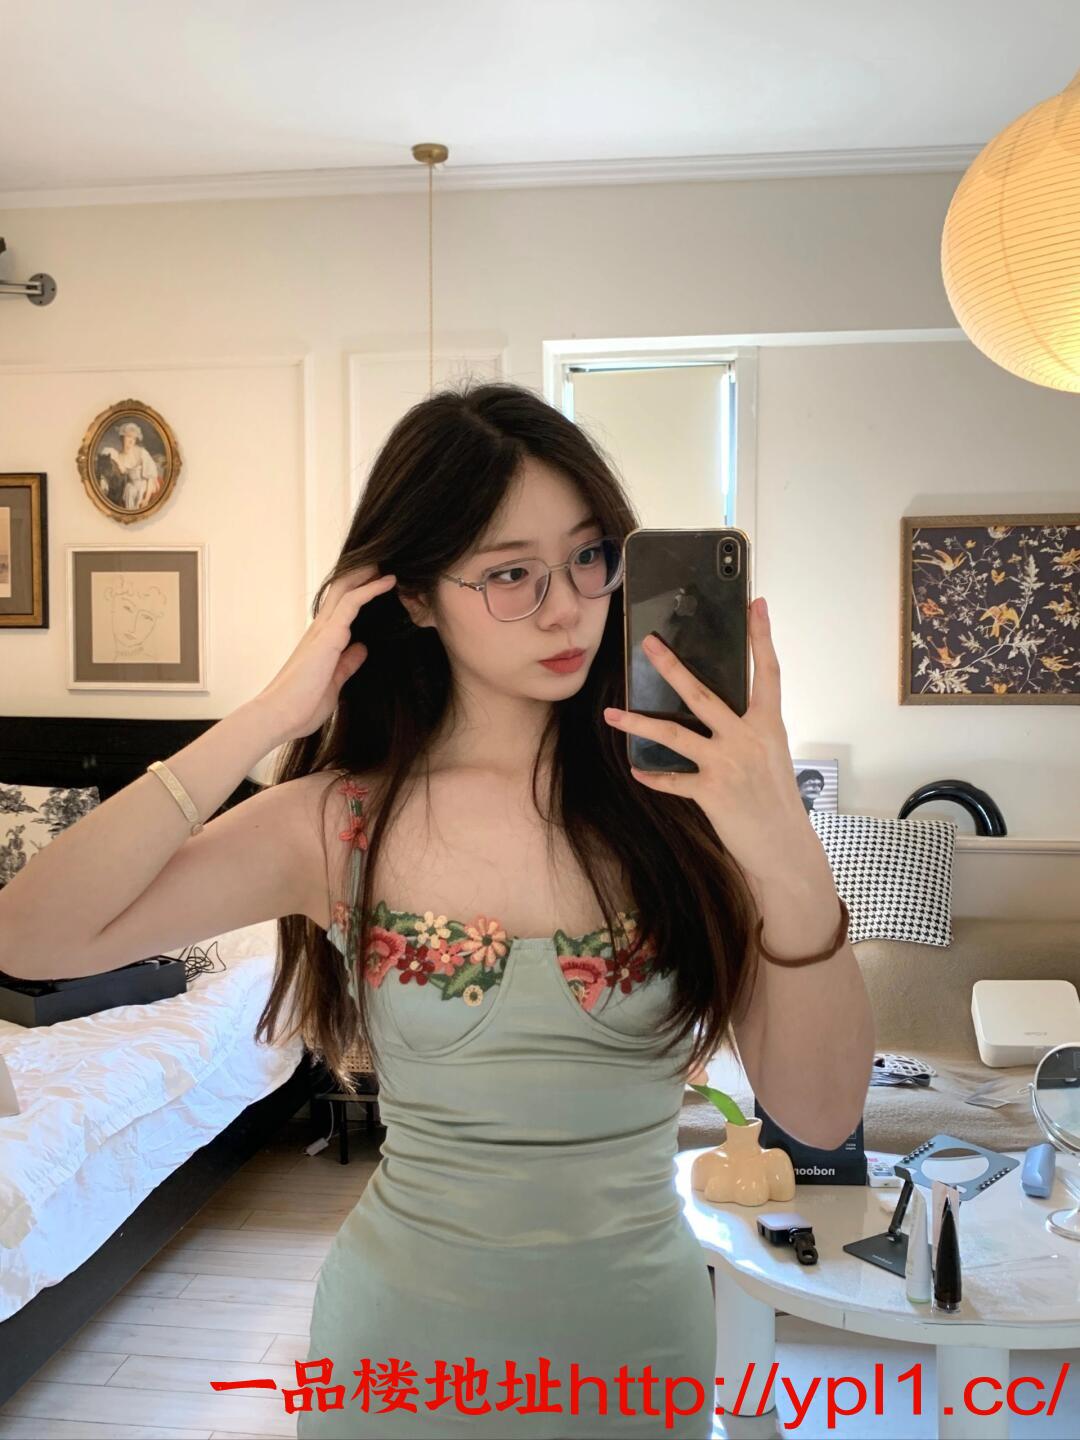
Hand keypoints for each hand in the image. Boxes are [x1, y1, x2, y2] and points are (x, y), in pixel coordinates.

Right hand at [254, 566, 396, 744]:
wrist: (278, 716)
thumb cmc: (301, 706)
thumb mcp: (334, 682)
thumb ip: (347, 664)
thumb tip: (361, 648)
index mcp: (321, 641)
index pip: (341, 607)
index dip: (358, 591)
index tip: (379, 581)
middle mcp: (320, 629)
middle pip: (342, 590)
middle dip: (363, 574)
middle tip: (384, 561)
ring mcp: (322, 630)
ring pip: (346, 589)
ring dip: (368, 574)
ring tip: (388, 561)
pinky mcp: (328, 636)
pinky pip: (352, 603)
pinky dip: (371, 588)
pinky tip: (389, 581)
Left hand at [602, 597, 815, 883]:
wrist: (785, 847)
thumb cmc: (777, 800)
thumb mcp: (771, 755)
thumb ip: (749, 731)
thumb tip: (722, 714)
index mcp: (768, 725)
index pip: (768, 671)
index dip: (762, 636)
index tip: (756, 604)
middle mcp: (747, 738)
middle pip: (702, 693)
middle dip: (671, 667)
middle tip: (648, 644)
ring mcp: (728, 763)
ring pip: (674, 734)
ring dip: (638, 723)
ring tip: (611, 713)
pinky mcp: (711, 792)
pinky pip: (672, 780)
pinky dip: (652, 775)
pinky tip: (636, 770)